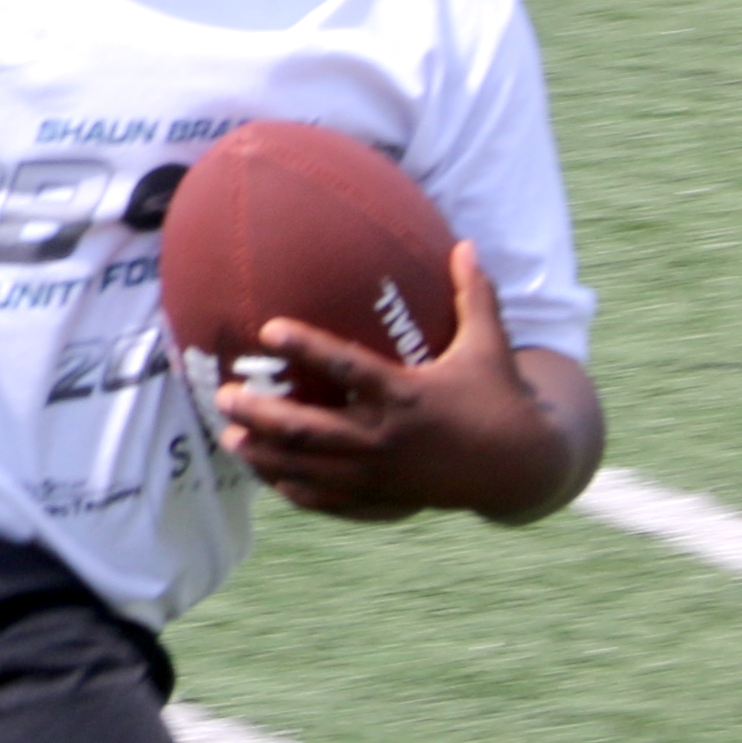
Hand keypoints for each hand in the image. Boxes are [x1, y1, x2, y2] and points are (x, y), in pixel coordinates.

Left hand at [208, 244, 582, 522]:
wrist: (518, 468)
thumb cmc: (500, 398)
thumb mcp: (490, 345)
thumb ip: (473, 295)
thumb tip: (464, 243)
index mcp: (407, 394)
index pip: (346, 367)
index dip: (305, 347)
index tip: (267, 329)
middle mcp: (387, 437)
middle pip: (308, 428)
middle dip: (260, 413)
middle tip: (223, 395)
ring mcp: (380, 474)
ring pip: (309, 468)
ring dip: (265, 454)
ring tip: (230, 438)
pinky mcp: (381, 498)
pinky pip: (328, 499)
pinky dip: (295, 489)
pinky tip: (268, 476)